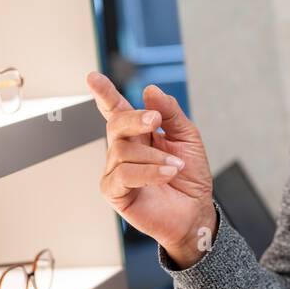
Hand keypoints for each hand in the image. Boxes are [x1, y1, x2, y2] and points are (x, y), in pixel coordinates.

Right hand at [87, 72, 215, 267]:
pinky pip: (124, 174)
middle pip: (116, 123)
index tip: (93, 77)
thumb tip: (150, 90)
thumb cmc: (190, 176)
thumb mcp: (187, 138)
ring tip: (176, 165)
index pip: (117, 109)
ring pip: (122, 150)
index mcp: (138, 133)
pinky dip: (148, 172)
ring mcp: (116, 170)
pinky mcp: (115, 192)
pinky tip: (166, 174)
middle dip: (136, 119)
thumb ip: (170, 113)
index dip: (104, 93)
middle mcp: (123, 149)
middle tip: (156, 122)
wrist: (196, 211)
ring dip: (154, 156)